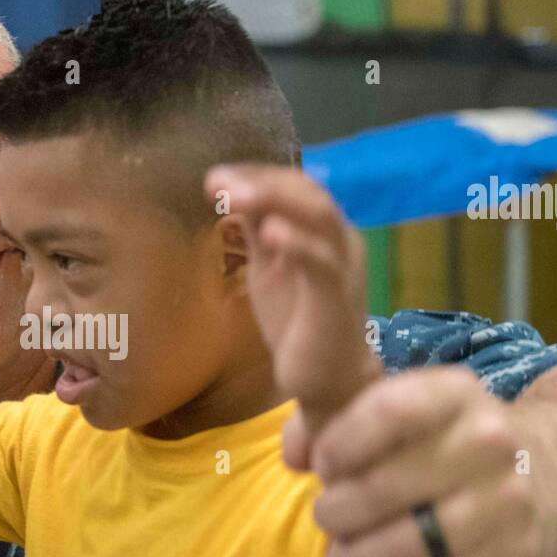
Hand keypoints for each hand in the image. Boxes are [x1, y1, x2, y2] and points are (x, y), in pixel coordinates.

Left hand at [204, 164, 379, 446]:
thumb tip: (232, 193)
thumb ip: (258, 233)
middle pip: (307, 191)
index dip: (255, 175)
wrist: (328, 381)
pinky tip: (268, 232)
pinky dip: (297, 241)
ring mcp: (342, 266)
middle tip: (217, 181)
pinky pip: (322, 260)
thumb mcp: (270, 269)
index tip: (215, 178)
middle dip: (261, 181)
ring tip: (237, 194)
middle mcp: (339, 240)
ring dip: (276, 199)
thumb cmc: (298, 324)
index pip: (294, 186)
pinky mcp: (338, 297)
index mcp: (322, 231)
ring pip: (319, 215)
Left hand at [306, 366, 556, 556]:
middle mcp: (491, 443)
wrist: (545, 476)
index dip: (340, 444)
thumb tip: (295, 453)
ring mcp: (511, 503)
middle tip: (327, 518)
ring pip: (413, 547)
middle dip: (339, 511)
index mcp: (454, 394)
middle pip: (387, 488)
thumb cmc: (440, 442)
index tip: (322, 465)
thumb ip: (329, 415)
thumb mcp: (396, 408)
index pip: (388, 411)